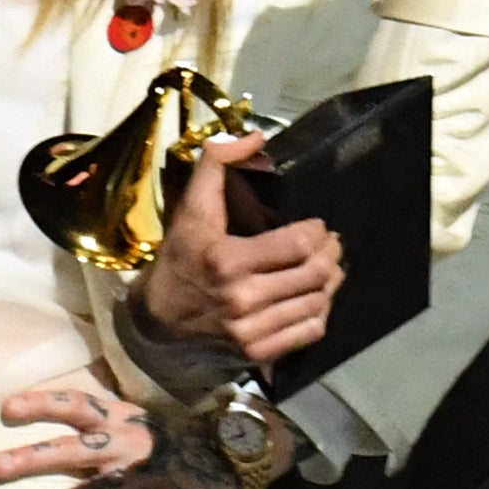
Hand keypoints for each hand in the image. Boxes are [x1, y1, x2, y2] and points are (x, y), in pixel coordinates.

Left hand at [0, 379, 157, 488]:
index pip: (76, 403)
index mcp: (121, 418)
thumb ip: (98, 430)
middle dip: (35, 458)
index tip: (5, 409)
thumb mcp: (135, 423)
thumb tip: (43, 442)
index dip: (42, 404)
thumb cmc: (170, 442)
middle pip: (77, 448)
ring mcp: (148, 476)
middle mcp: (130, 443)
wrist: (230, 458)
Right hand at [137, 136, 344, 364]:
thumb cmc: (180, 256)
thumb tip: (255, 135)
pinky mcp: (256, 352)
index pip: (297, 245)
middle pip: (313, 274)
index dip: (317, 232)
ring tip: (329, 266)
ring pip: (316, 302)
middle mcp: (241, 299)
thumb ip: (218, 164)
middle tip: (332, 243)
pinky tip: (316, 296)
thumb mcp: (191, 207)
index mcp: (227, 260)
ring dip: (331, 281)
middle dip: (331, 254)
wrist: (156, 318)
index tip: (318, 225)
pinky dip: (321, 311)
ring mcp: (249, 330)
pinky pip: (309, 331)